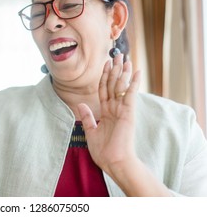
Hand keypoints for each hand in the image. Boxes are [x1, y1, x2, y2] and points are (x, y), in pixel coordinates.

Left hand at [77, 54, 139, 174]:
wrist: (113, 161)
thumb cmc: (103, 151)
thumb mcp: (90, 131)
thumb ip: (87, 117)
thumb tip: (81, 104)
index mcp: (106, 112)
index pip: (104, 89)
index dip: (104, 76)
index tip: (105, 64)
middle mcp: (115, 108)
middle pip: (113, 84)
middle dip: (114, 69)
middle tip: (116, 54)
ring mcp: (122, 109)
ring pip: (121, 86)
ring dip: (122, 71)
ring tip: (124, 57)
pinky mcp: (129, 112)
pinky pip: (131, 94)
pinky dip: (133, 82)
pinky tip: (136, 70)